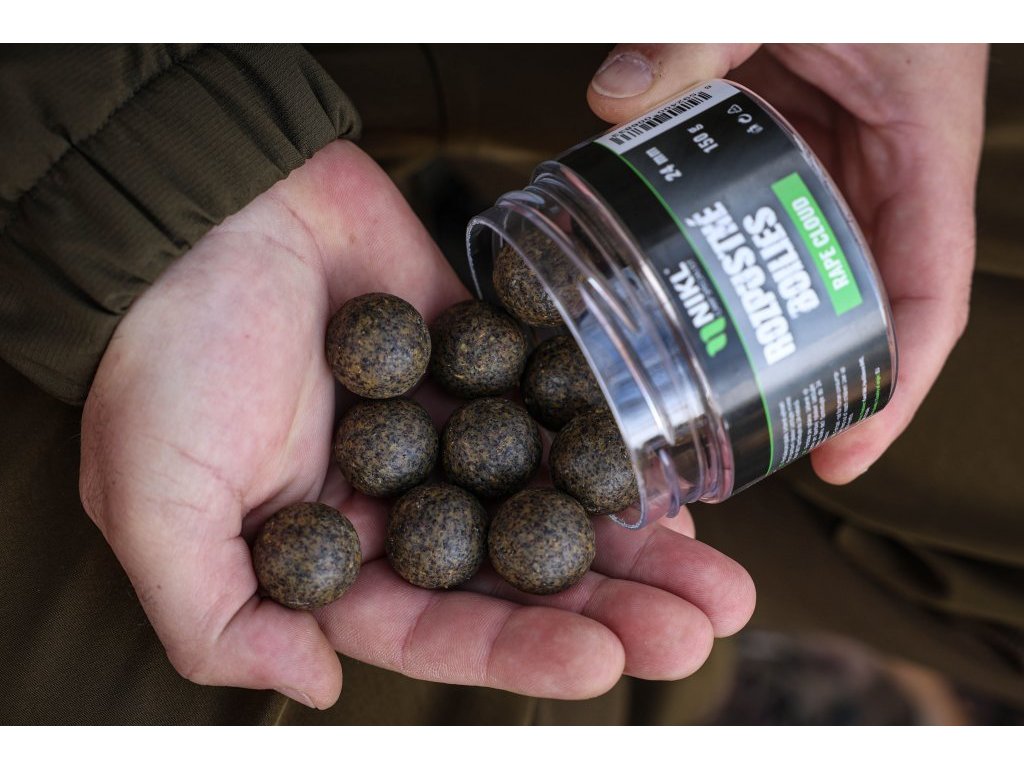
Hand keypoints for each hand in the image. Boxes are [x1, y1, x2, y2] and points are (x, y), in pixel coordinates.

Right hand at [80, 140, 754, 708]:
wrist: (196, 216)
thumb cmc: (160, 358)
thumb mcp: (155, 507)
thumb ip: (220, 617)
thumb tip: (319, 685)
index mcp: (335, 551)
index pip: (437, 625)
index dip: (518, 649)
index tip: (602, 663)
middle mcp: (402, 498)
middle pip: (518, 571)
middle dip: (608, 605)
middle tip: (694, 629)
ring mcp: (449, 424)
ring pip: (553, 496)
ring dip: (633, 538)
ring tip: (719, 578)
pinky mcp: (481, 351)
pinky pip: (555, 402)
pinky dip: (611, 437)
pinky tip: (674, 473)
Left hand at [588, 44, 987, 482]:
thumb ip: (700, 33)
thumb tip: (612, 102)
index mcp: (920, 148)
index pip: (927, 293)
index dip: (894, 384)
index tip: (841, 453)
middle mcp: (885, 171)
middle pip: (866, 305)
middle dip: (816, 379)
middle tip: (745, 440)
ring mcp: (836, 162)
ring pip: (813, 271)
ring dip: (767, 332)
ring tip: (701, 393)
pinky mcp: (791, 144)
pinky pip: (770, 221)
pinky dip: (731, 262)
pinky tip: (674, 293)